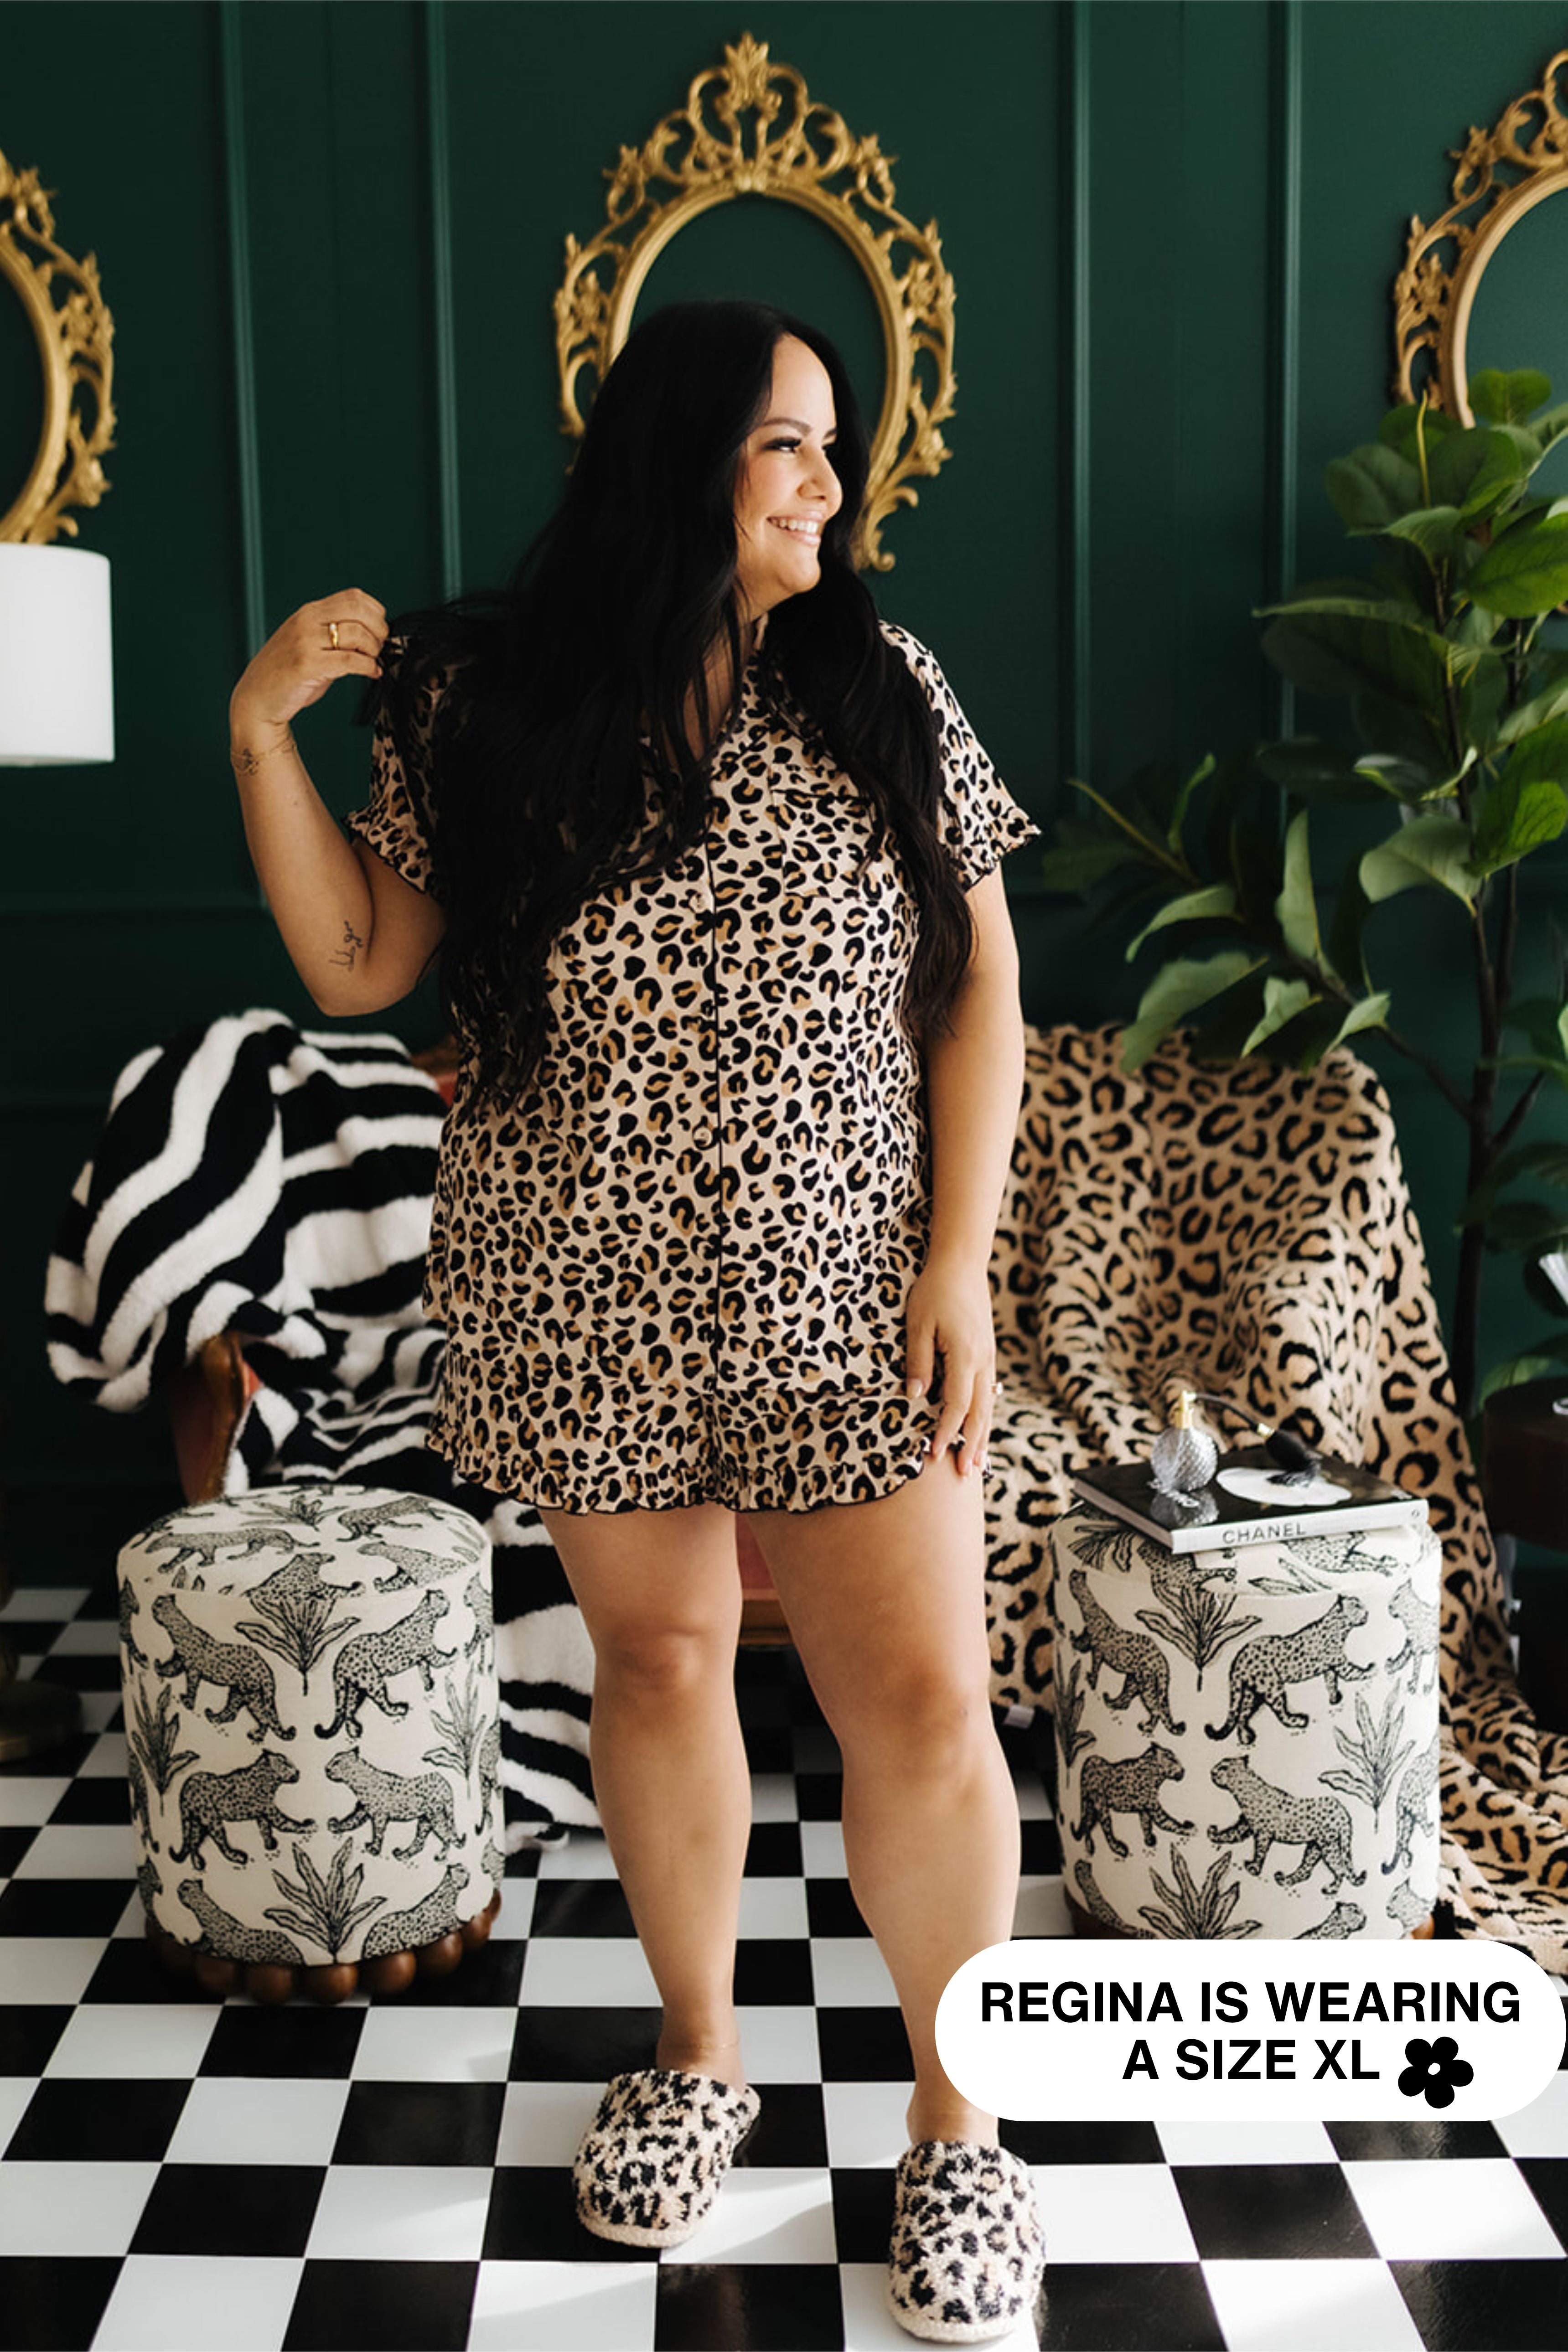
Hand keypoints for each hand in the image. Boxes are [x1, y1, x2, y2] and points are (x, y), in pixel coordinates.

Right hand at [229, 588, 387, 743]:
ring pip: (356, 633)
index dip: (376, 612)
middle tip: (380, 646)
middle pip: (358, 609)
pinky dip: (368, 667)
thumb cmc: (287, 673)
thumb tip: (373, 634)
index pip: (353, 596)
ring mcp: (305, 642)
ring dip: (374, 650)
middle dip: (379, 628)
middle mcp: (307, 621)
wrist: (257, 697)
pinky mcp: (306, 665)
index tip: (379, 631)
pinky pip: (349, 660)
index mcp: (310, 612)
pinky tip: (371, 672)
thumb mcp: (310, 642)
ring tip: (373, 661)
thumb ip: (334, 632)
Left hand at [904, 1253, 996, 1477]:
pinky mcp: (987, 1352)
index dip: (946, 1431)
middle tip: (964, 1473)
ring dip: (982, 1435)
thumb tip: (916, 1397)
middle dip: (970, 1445)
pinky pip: (988, 1391)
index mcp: (964, 1355)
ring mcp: (988, 1356)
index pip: (957, 1404)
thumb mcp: (917, 1324)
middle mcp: (982, 1360)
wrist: (962, 1263)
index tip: (934, 1453)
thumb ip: (918, 1361)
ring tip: (979, 1463)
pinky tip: (981, 1428)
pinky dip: (985, 1414)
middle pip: (979, 1412)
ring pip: (987, 1404)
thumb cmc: (935, 1290)